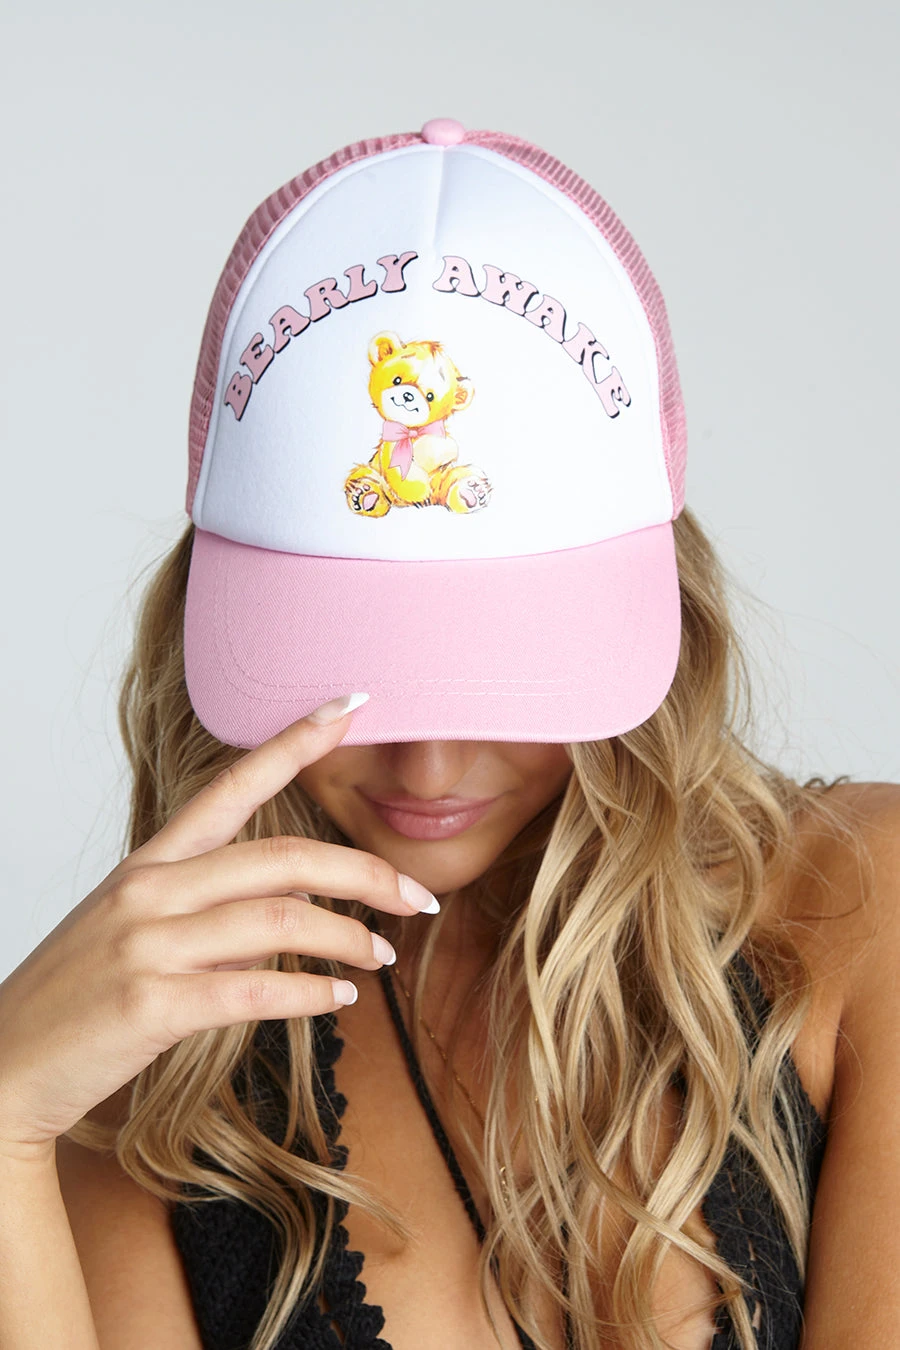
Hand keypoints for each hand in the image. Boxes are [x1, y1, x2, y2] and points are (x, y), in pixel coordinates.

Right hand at [0, 695, 437, 1159]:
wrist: (2, 1066)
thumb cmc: (78, 994)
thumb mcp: (132, 923)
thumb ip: (204, 896)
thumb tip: (292, 890)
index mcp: (150, 863)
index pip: (233, 785)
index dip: (295, 741)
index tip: (352, 705)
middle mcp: (150, 891)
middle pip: (283, 859)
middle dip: (365, 873)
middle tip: (417, 897)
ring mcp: (148, 946)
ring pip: (279, 921)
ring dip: (348, 939)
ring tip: (382, 957)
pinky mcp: (151, 1006)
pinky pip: (253, 990)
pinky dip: (308, 994)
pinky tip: (339, 1000)